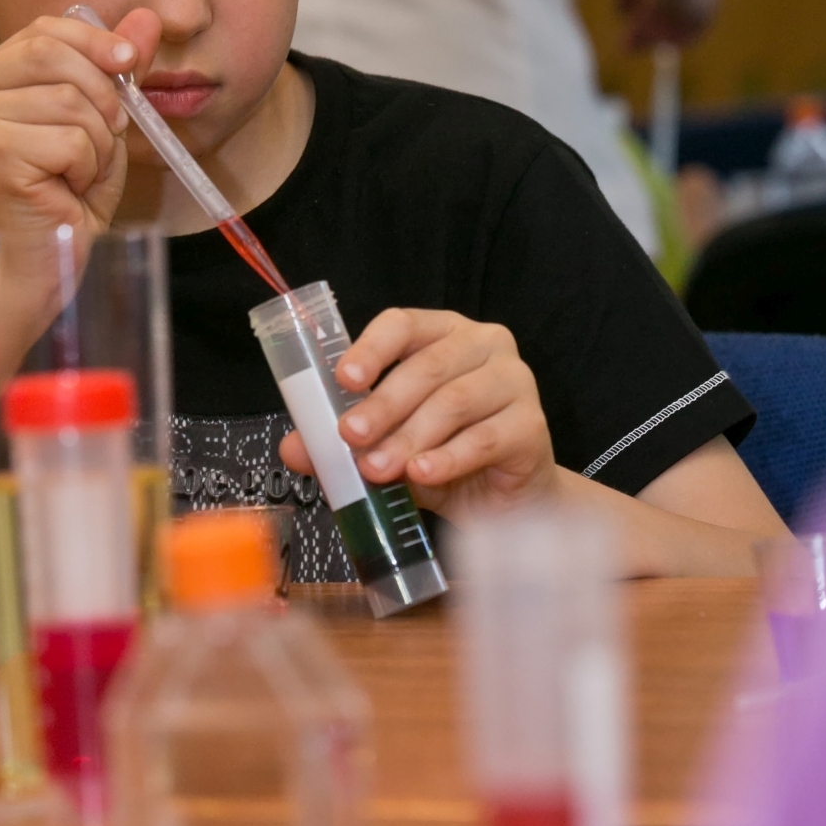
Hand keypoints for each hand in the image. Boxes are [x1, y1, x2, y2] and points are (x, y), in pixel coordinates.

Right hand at [0, 6, 161, 245]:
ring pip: (70, 99)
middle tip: (108, 132)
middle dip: (101, 92)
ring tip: (80, 169)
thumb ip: (117, 67)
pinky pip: (71, 139)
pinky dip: (88, 166)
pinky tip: (68, 187)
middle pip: (51, 52)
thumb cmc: (70, 190)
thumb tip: (148, 17)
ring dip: (98, 140)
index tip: (128, 63)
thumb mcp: (101, 117)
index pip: (43, 30)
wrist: (51, 258)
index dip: (94, 41)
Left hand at [279, 307, 554, 520]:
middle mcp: (484, 345)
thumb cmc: (444, 456)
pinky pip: (485, 438)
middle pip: (428, 366)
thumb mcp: (388, 445)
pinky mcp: (532, 425)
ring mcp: (515, 381)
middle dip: (384, 404)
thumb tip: (293, 448)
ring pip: (455, 402)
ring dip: (409, 436)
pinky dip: (448, 458)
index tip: (344, 379)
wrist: (505, 502)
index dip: (372, 347)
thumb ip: (344, 442)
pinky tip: (422, 474)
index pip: (404, 323)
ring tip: (377, 468)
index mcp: (444, 333)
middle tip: (350, 437)